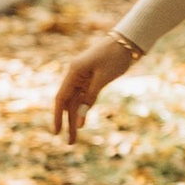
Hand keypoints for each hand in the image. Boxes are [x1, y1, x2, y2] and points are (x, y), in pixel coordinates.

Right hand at [52, 29, 138, 147]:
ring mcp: (83, 77)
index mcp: (74, 73)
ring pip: (77, 102)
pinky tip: (82, 122)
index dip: (57, 116)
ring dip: (76, 119)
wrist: (127, 41)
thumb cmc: (115, 57)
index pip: (61, 98)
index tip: (56, 132)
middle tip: (70, 143)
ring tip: (75, 137)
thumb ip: (90, 97)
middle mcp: (75, 76)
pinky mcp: (92, 78)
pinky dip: (84, 109)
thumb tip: (79, 117)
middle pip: (68, 103)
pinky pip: (85, 97)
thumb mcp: (103, 78)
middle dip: (68, 123)